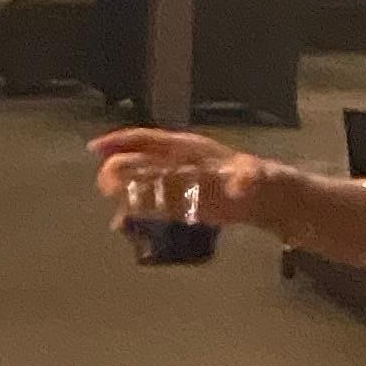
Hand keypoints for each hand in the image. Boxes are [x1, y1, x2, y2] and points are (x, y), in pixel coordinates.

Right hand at [90, 127, 278, 226]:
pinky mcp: (180, 202)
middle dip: (118, 170)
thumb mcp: (255, 178)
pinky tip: (125, 225)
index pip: (149, 140)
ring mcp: (177, 182)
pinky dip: (138, 212)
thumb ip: (246, 181)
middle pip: (140, 161)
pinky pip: (152, 204)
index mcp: (189, 149)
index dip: (121, 142)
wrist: (269, 199)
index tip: (96, 148)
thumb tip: (240, 184)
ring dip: (125, 194)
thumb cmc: (261, 183)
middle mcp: (177, 162)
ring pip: (142, 183)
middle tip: (103, 185)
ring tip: (114, 212)